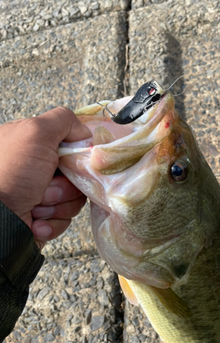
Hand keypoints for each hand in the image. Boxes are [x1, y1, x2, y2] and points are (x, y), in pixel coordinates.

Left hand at [0, 107, 91, 248]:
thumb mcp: (36, 132)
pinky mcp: (42, 217)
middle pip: (77, 176)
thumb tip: (85, 132)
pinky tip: (35, 221)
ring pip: (74, 199)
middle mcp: (37, 168)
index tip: (73, 164)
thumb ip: (64, 120)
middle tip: (46, 188)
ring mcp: (39, 193)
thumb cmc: (11, 172)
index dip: (78, 158)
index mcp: (34, 145)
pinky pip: (64, 219)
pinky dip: (52, 222)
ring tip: (36, 205)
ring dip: (58, 205)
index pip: (72, 147)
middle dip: (66, 186)